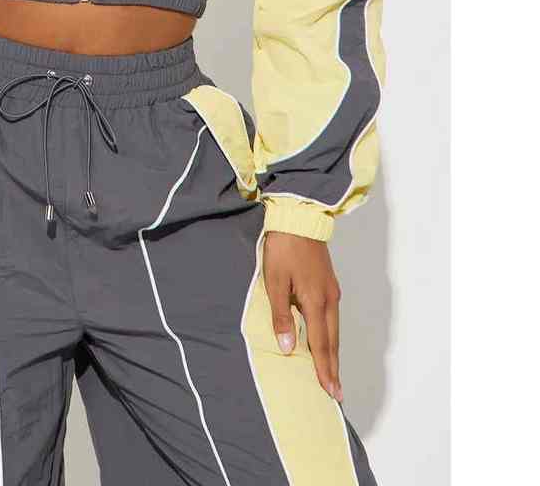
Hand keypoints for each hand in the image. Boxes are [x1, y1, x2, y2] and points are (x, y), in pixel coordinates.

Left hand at [263, 231, 342, 401]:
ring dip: (332, 352)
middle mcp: (329, 299)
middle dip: (332, 367)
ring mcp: (331, 291)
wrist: (298, 219)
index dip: (324, 369)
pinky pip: (331, 317)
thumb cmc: (283, 248)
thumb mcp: (275, 281)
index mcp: (315, 301)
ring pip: (333, 329)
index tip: (330, 391)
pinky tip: (325, 340)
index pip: (320, 344)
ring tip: (331, 372)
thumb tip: (288, 347)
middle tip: (335, 392)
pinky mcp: (329, 284)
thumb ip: (282, 315)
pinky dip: (330, 335)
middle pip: (332, 341)